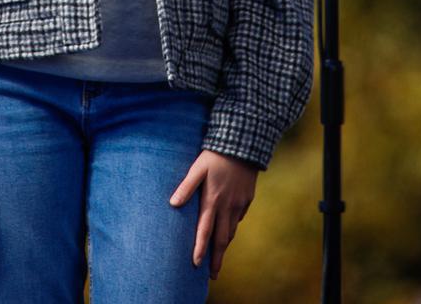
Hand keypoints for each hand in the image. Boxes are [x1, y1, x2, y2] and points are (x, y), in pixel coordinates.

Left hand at [169, 149, 257, 280]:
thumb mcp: (198, 168)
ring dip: (225, 245)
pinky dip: (233, 227)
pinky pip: (239, 218)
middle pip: (222, 239)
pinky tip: (229, 229)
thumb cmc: (215, 155)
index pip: (205, 231)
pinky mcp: (247, 198)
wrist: (243, 145)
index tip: (196, 264)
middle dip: (217, 258)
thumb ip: (186, 186)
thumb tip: (172, 204)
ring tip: (219, 256)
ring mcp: (239, 204)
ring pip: (232, 230)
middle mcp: (228, 206)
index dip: (200, 249)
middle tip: (212, 275)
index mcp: (213, 201)